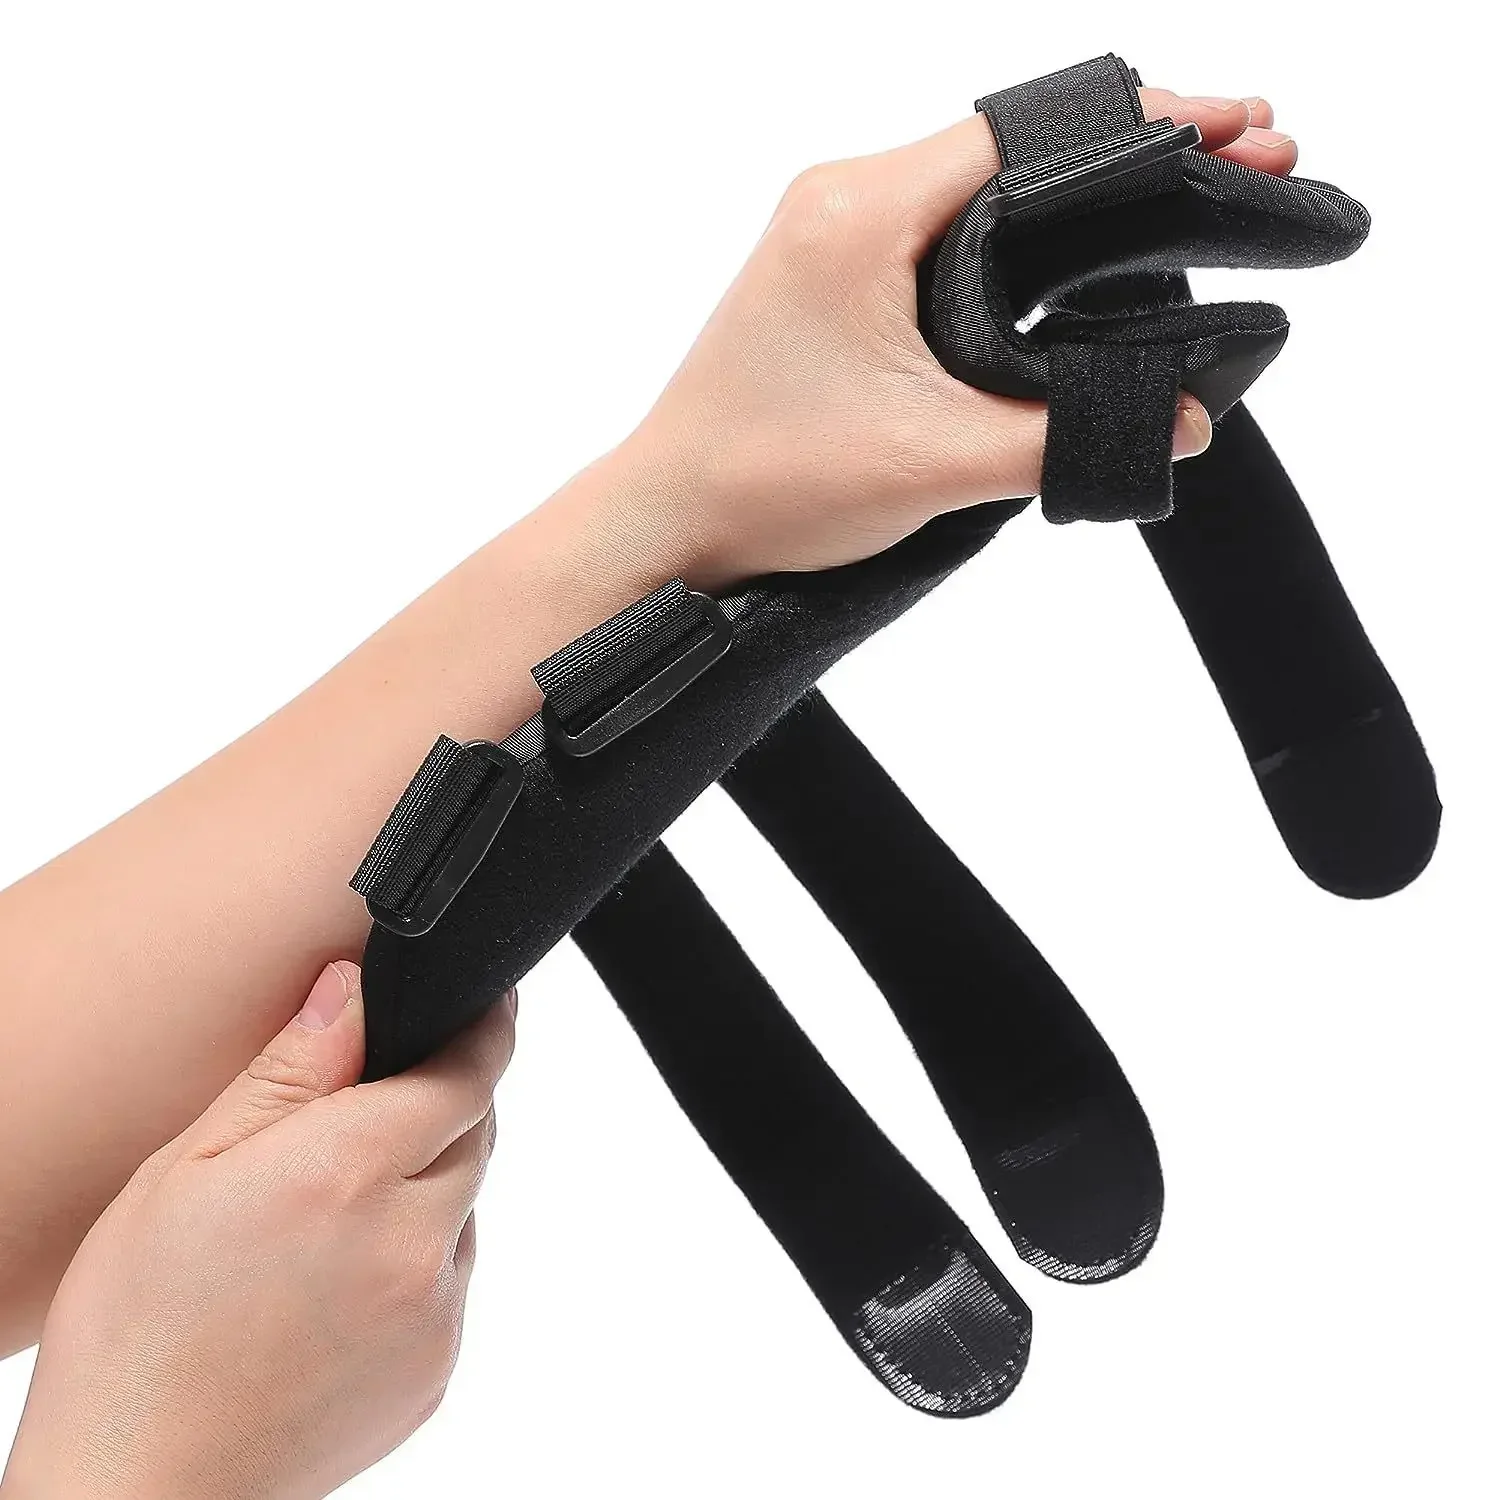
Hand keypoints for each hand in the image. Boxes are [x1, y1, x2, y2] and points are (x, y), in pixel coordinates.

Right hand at [2, 964, 516, 1499]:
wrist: (140, 1487)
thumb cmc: (139, 1329)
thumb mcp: (187, 1170)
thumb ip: (290, 1070)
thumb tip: (354, 990)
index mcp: (348, 1172)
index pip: (468, 1072)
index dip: (482, 1030)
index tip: (487, 1005)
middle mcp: (411, 1239)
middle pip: (474, 1132)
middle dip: (437, 1105)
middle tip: (361, 1122)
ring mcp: (435, 1312)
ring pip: (463, 1206)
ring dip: (423, 1188)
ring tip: (325, 1223)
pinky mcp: (440, 1368)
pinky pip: (452, 1279)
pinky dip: (417, 1260)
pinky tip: (336, 1285)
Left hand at [596, 92, 1292, 589]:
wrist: (668, 525)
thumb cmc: (761, 483)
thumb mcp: (932, 463)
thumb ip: (1064, 436)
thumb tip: (1177, 421)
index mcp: (859, 212)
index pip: (1030, 136)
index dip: (1149, 129)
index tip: (1239, 130)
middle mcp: (841, 201)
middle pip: (1015, 148)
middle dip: (1133, 155)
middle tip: (1241, 160)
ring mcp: (832, 237)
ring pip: (981, 189)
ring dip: (1077, 198)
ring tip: (1180, 204)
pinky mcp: (833, 281)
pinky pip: (945, 233)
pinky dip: (1021, 238)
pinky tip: (1077, 263)